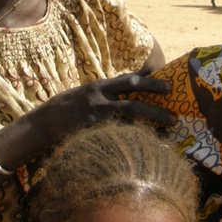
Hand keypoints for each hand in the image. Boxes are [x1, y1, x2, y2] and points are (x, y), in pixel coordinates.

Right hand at [37, 71, 174, 144]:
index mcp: (101, 87)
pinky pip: (116, 140)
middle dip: (155, 110)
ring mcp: (96, 120)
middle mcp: (100, 101)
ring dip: (148, 130)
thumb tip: (146, 74)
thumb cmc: (76, 103)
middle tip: (174, 116)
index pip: (130, 82)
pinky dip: (132, 143)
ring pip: (127, 125)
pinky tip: (146, 147)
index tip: (170, 87)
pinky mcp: (92, 136)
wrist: (47, 120)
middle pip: (133, 104)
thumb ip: (118, 85)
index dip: (151, 83)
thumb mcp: (95, 89)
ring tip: (166, 135)